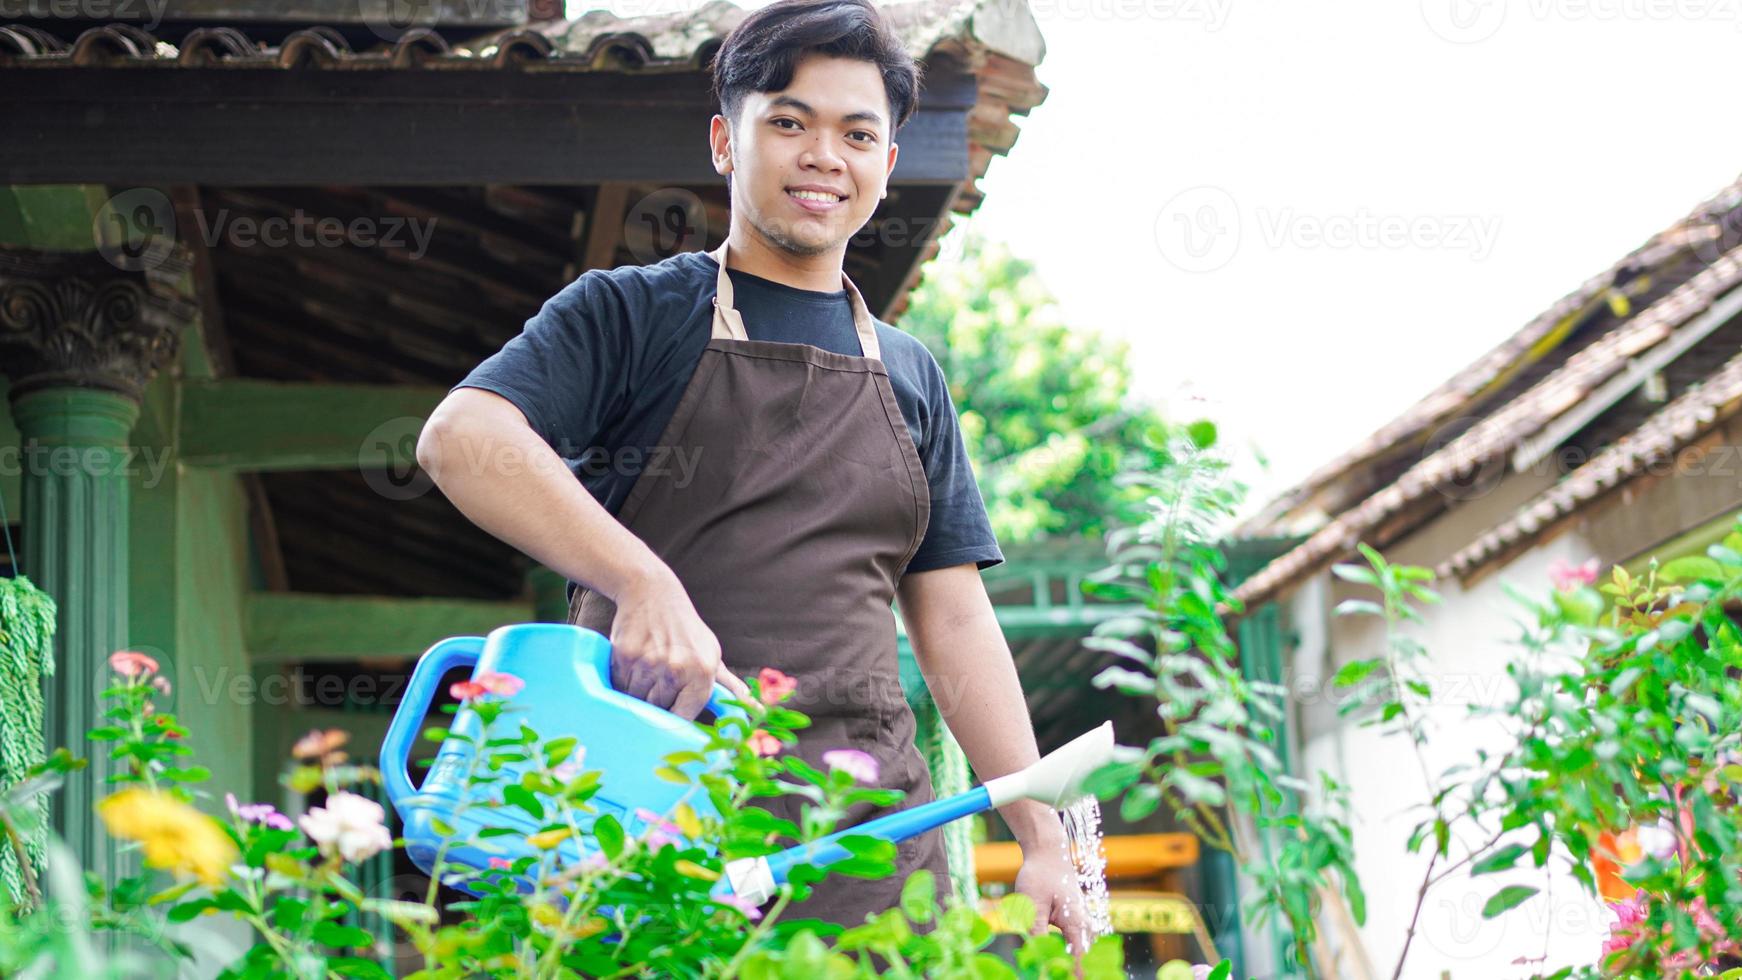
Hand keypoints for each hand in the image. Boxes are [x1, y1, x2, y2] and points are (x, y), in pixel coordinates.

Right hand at [610, 569, 749, 719]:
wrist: (653, 593)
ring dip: (638, 692)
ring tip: (648, 668)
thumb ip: (728, 686)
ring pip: (637, 699)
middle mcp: (677, 669)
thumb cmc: (686, 630)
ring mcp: (649, 663)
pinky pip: (620, 685)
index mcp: (703, 672)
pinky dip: (623, 680)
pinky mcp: (626, 656)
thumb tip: (754, 710)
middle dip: (656, 700)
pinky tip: (634, 661)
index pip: (683, 717)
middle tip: (658, 678)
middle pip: (657, 709)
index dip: (674, 716)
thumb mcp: (712, 653)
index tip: (670, 710)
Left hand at [1014, 844, 1091, 968]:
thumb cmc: (1039, 876)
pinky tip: (1062, 961)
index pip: (1079, 958)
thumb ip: (1036, 934)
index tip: (1064, 979)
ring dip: (1073, 962)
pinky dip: (1072, 953)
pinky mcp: (1076, 919)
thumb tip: (1037, 957)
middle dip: (1073, 969)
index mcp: (1076, 922)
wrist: (1048, 853)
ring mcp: (1082, 921)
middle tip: (1057, 975)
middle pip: (1084, 957)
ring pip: (1082, 950)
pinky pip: (1078, 943)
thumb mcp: (1032, 905)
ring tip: (1060, 970)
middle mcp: (1085, 923)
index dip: (1074, 973)